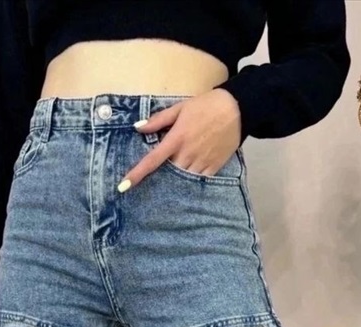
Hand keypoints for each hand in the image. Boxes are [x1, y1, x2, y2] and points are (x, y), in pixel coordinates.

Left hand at [119, 88, 240, 189]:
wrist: (237, 109)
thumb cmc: (206, 106)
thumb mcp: (180, 108)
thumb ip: (158, 120)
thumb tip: (138, 128)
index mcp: (176, 139)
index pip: (151, 160)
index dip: (136, 174)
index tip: (123, 186)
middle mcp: (186, 154)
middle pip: (167, 173)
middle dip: (163, 172)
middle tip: (169, 162)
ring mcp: (201, 163)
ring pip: (182, 178)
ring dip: (177, 175)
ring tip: (183, 162)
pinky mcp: (213, 168)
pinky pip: (198, 179)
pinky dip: (192, 177)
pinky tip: (194, 167)